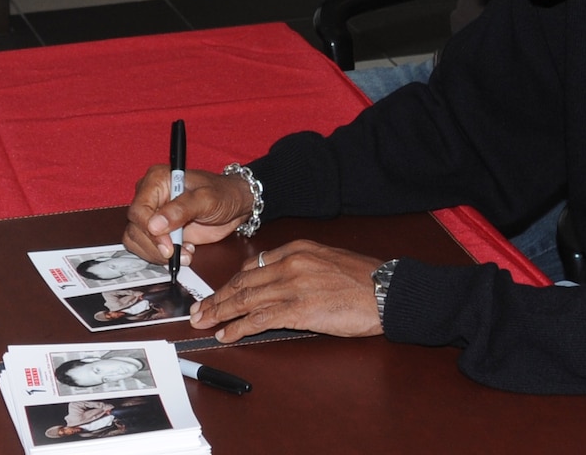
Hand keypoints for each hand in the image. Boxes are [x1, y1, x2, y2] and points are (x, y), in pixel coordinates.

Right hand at [123, 166, 252, 267]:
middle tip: (179, 253)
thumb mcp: (206, 199)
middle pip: (135, 227)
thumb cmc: (222, 194)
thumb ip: (181, 210)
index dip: (149, 231)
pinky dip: (160, 256)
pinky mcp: (158, 231)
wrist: (234, 204)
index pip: (139, 210)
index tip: (168, 246)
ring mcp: (152, 214)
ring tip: (185, 252)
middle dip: (155, 246)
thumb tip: (154, 225)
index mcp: (156, 180)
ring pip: (136, 239)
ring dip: (157, 253)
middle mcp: (149, 196)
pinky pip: (146, 247)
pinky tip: (182, 252)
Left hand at [189, 240, 385, 342]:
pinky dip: (239, 328)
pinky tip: (227, 334)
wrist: (387, 290)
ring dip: (220, 313)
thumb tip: (278, 278)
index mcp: (296, 249)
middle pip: (242, 282)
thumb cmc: (364, 278)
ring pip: (245, 300)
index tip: (219, 292)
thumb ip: (301, 264)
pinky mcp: (299, 310)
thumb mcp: (328, 258)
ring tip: (204, 323)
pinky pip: (260, 319)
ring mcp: (293, 286)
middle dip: (217, 298)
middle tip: (198, 310)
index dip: (231, 282)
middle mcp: (290, 264)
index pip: (253, 266)